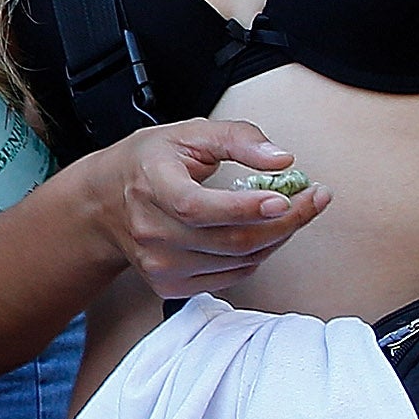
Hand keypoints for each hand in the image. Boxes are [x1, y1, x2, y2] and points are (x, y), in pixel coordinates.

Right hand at [90, 119, 331, 297]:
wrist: (105, 202)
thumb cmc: (150, 163)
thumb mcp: (189, 133)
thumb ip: (238, 139)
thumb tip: (280, 160)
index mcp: (151, 185)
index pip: (197, 207)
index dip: (243, 208)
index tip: (283, 197)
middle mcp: (151, 231)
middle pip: (229, 240)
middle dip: (284, 222)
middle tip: (313, 199)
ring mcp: (159, 264)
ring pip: (238, 261)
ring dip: (276, 238)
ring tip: (292, 211)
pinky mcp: (170, 286)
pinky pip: (232, 276)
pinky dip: (258, 256)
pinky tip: (263, 232)